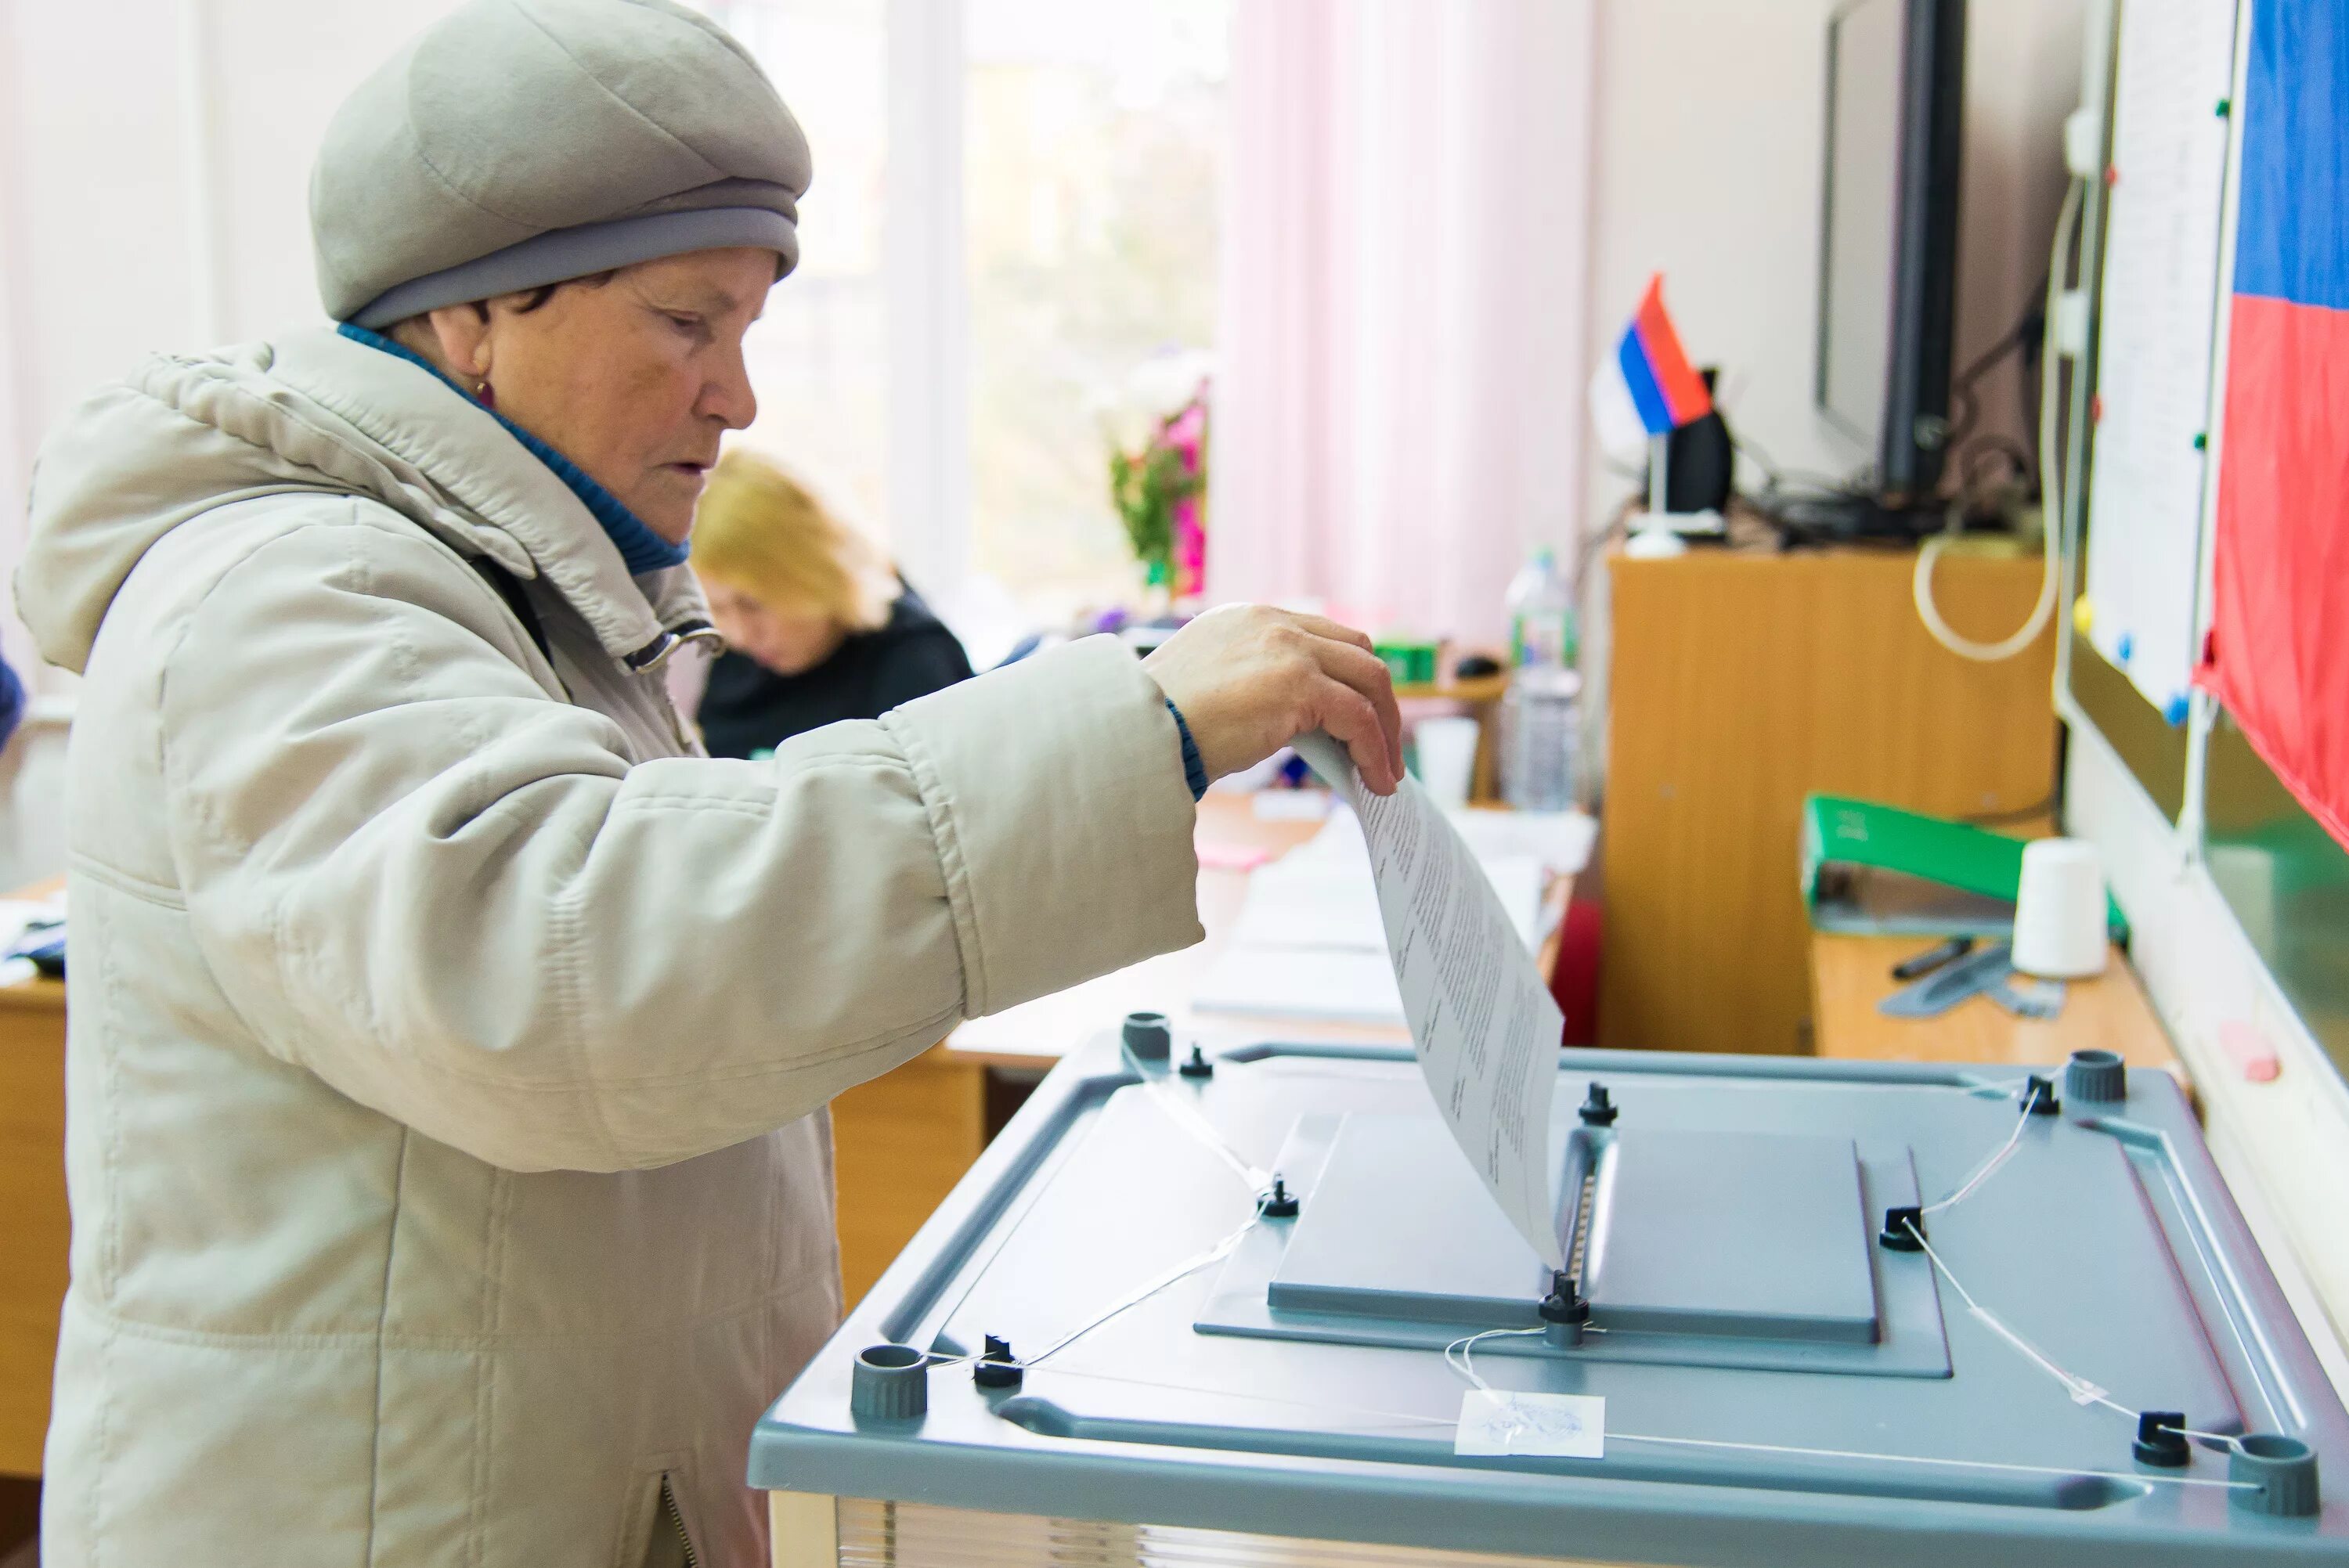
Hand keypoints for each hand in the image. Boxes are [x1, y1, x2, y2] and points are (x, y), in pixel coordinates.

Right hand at [1142, 605, 1403, 794]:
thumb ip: (1250, 687)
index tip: (1358, 714)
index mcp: (1247, 618)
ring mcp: (1288, 648)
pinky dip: (1374, 749)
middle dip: (1378, 698)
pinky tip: (1373, 780)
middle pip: (1357, 650)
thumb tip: (1292, 723)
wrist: (1131, 733)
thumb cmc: (1155, 726)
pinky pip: (1359, 717)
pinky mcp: (1298, 683)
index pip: (1319, 635)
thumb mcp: (1208, 689)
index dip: (1347, 676)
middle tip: (1382, 743)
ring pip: (1369, 680)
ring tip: (1385, 772)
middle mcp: (1271, 622)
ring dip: (1385, 728)